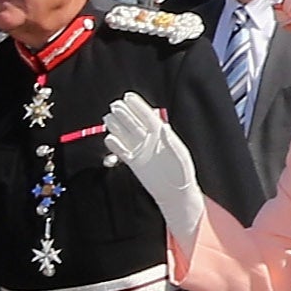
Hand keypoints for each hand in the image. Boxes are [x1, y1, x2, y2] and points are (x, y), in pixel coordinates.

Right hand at [99, 94, 203, 243]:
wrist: (175, 193)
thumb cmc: (182, 174)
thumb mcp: (181, 156)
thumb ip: (171, 142)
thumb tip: (164, 128)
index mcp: (162, 135)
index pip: (147, 117)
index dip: (138, 106)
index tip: (128, 97)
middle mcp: (150, 140)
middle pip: (134, 123)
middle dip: (124, 113)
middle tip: (115, 105)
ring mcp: (141, 151)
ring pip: (126, 135)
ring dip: (117, 126)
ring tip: (107, 117)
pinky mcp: (134, 163)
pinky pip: (122, 151)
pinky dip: (115, 145)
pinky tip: (109, 138)